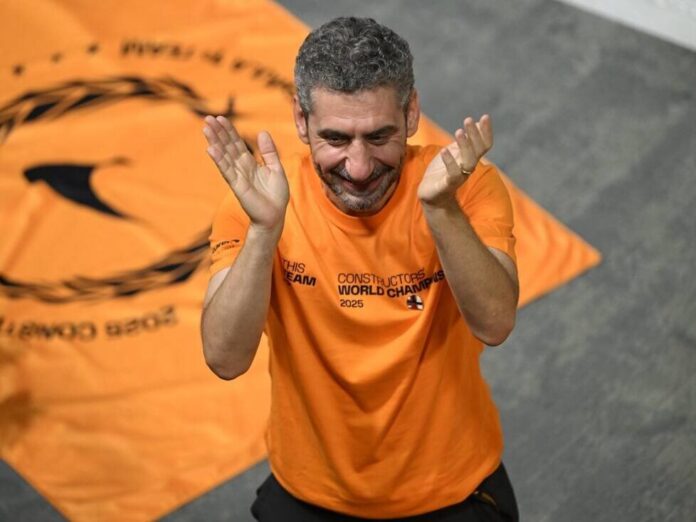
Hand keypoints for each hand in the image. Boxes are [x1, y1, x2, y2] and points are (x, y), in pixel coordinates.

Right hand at [204, 115, 288, 231]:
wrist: (275, 215)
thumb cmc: (276, 195)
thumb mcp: (276, 168)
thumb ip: (269, 151)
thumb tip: (263, 132)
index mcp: (250, 163)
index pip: (237, 143)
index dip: (229, 131)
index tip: (220, 118)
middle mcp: (241, 168)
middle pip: (228, 146)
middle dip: (218, 133)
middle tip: (208, 118)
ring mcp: (238, 176)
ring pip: (225, 156)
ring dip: (215, 142)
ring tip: (206, 129)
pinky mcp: (237, 186)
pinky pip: (227, 170)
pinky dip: (219, 160)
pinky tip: (211, 149)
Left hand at [418, 115, 492, 207]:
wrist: (431, 196)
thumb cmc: (442, 172)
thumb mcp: (454, 152)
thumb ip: (466, 140)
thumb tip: (478, 122)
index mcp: (470, 158)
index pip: (484, 144)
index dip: (486, 132)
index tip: (485, 116)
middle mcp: (468, 167)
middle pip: (478, 151)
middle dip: (475, 135)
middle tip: (468, 120)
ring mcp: (459, 176)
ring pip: (468, 161)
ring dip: (465, 146)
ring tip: (459, 132)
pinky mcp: (447, 185)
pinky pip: (452, 174)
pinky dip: (450, 162)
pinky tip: (444, 151)